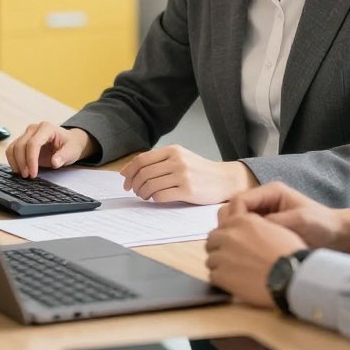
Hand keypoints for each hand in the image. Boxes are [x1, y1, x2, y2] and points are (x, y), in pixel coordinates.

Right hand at [5, 123, 95, 177]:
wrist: (69, 141)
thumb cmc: (71, 145)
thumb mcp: (72, 151)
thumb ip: (64, 156)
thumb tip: (55, 162)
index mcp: (47, 128)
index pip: (33, 143)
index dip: (31, 160)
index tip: (33, 174)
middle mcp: (34, 129)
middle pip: (20, 145)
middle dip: (22, 163)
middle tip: (28, 176)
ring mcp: (27, 134)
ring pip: (13, 147)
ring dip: (15, 162)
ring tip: (23, 174)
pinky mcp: (22, 141)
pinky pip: (11, 150)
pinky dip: (13, 161)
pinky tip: (19, 170)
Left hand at [119, 145, 257, 204]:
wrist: (224, 179)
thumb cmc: (200, 170)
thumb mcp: (181, 157)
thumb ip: (159, 161)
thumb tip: (130, 171)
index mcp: (173, 150)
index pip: (142, 159)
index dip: (129, 171)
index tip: (125, 180)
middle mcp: (177, 161)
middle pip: (144, 173)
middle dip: (134, 184)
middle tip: (135, 191)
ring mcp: (182, 176)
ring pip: (150, 185)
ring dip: (143, 193)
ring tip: (145, 196)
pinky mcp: (187, 191)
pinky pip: (161, 196)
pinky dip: (154, 199)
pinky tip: (156, 199)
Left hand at [204, 213, 305, 306]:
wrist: (291, 276)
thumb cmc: (289, 252)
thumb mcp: (273, 227)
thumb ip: (254, 224)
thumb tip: (248, 231)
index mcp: (242, 221)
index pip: (223, 224)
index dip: (228, 234)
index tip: (234, 242)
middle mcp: (229, 235)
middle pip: (212, 240)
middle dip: (219, 247)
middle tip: (231, 257)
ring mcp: (223, 256)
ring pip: (210, 259)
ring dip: (220, 264)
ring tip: (234, 272)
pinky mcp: (222, 276)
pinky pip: (213, 276)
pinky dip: (221, 280)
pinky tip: (234, 283)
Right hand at [220, 182, 349, 253]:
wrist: (338, 236)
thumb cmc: (321, 224)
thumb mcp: (300, 220)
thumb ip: (276, 222)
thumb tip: (252, 229)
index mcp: (270, 192)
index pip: (240, 200)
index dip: (234, 216)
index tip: (235, 234)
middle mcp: (263, 202)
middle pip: (234, 210)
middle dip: (231, 225)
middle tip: (232, 245)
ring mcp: (263, 216)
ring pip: (238, 222)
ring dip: (236, 234)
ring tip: (238, 251)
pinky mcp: (265, 230)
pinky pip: (247, 233)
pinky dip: (243, 242)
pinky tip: (245, 255)